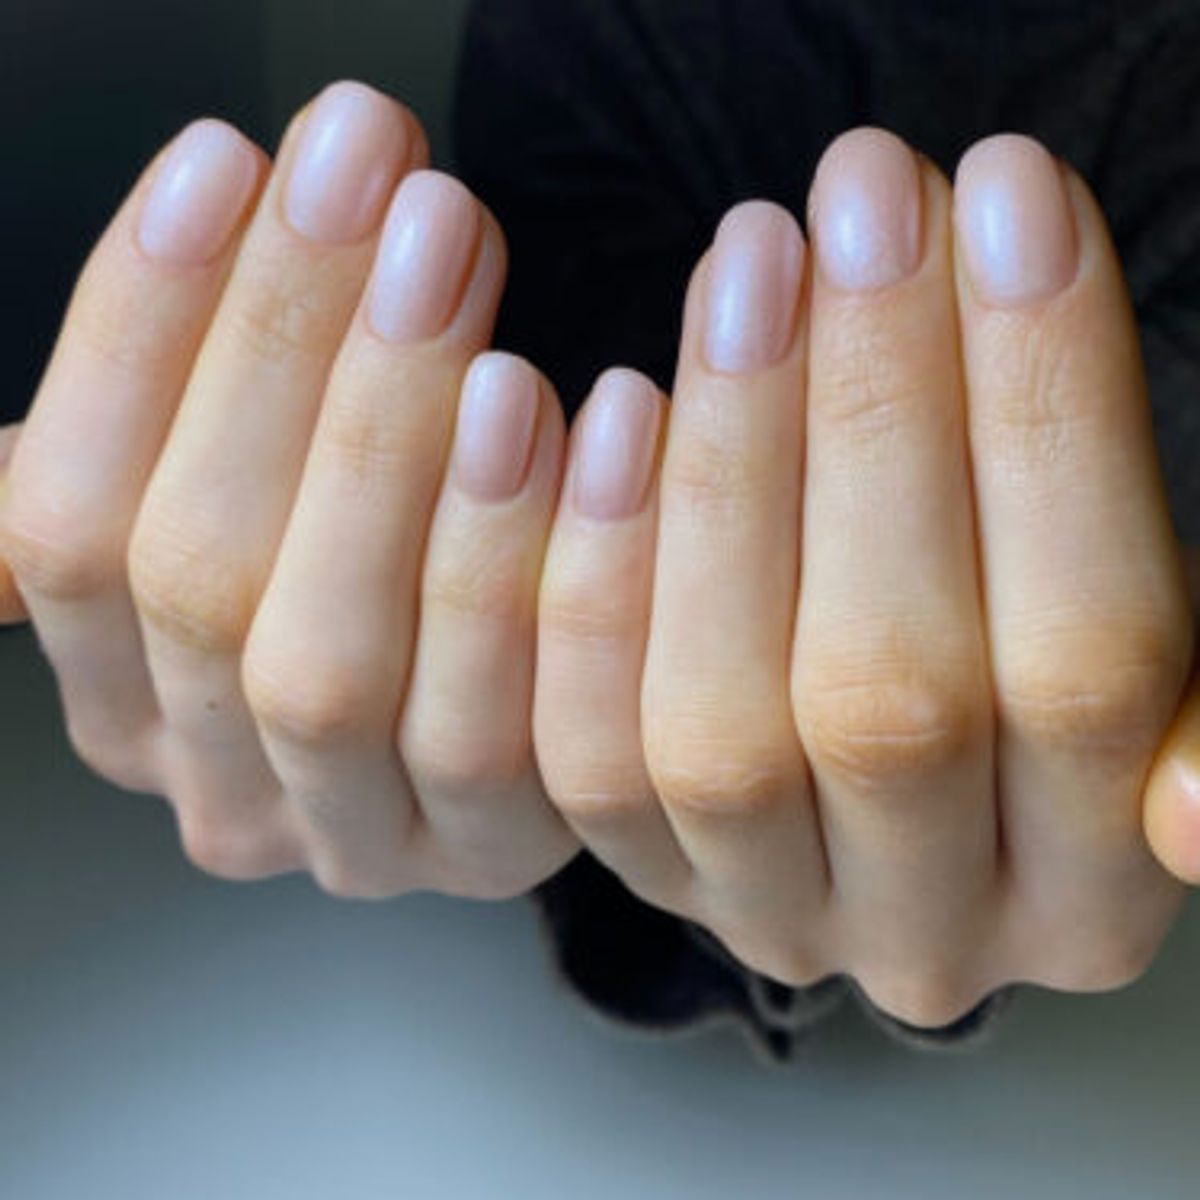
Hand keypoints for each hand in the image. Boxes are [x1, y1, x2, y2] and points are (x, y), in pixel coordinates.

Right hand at [0, 82, 577, 897]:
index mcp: (123, 704)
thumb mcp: (234, 512)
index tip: (224, 163)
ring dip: (397, 445)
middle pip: (204, 586)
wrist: (525, 698)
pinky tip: (596, 420)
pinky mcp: (498, 851)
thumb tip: (20, 418)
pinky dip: (539, 563)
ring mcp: (359, 840)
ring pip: (339, 666)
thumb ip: (132, 455)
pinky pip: (508, 726)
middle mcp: (221, 791)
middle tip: (381, 179)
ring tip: (457, 262)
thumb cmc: (370, 559)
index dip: (133, 341)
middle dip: (284, 355)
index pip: (67, 532)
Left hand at [533, 128, 1199, 1026]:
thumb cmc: (1026, 645)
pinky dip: (595, 573)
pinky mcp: (646, 874)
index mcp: (1102, 887)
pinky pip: (588, 748)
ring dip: (729, 468)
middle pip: (894, 693)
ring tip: (748, 261)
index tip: (1007, 198)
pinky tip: (616, 408)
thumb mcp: (1124, 615)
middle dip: (876, 415)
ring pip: (720, 723)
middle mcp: (936, 932)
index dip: (1050, 412)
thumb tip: (1170, 706)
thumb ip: (1125, 580)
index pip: (1094, 658)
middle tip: (861, 200)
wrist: (899, 745)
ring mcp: (771, 913)